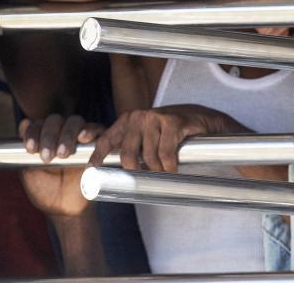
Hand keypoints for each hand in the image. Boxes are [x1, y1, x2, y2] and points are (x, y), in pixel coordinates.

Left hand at [17, 115, 102, 216]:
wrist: (64, 208)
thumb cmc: (46, 190)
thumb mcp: (29, 172)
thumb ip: (23, 151)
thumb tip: (23, 124)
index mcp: (43, 138)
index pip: (38, 124)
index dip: (33, 132)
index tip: (30, 149)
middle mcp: (61, 133)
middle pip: (55, 120)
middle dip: (49, 136)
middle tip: (47, 156)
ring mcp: (79, 138)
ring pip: (74, 122)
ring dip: (67, 135)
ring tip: (64, 154)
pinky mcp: (97, 144)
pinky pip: (96, 130)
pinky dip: (90, 131)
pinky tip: (83, 138)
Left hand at [89, 105, 241, 172]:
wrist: (203, 120)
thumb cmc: (173, 132)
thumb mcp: (148, 137)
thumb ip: (132, 148)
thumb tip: (117, 171)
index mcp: (127, 120)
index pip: (106, 140)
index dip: (97, 157)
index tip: (91, 171)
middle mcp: (138, 117)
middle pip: (128, 155)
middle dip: (137, 171)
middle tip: (148, 176)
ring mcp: (155, 118)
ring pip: (149, 157)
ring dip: (159, 169)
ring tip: (166, 167)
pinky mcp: (172, 122)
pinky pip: (166, 154)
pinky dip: (171, 165)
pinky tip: (175, 165)